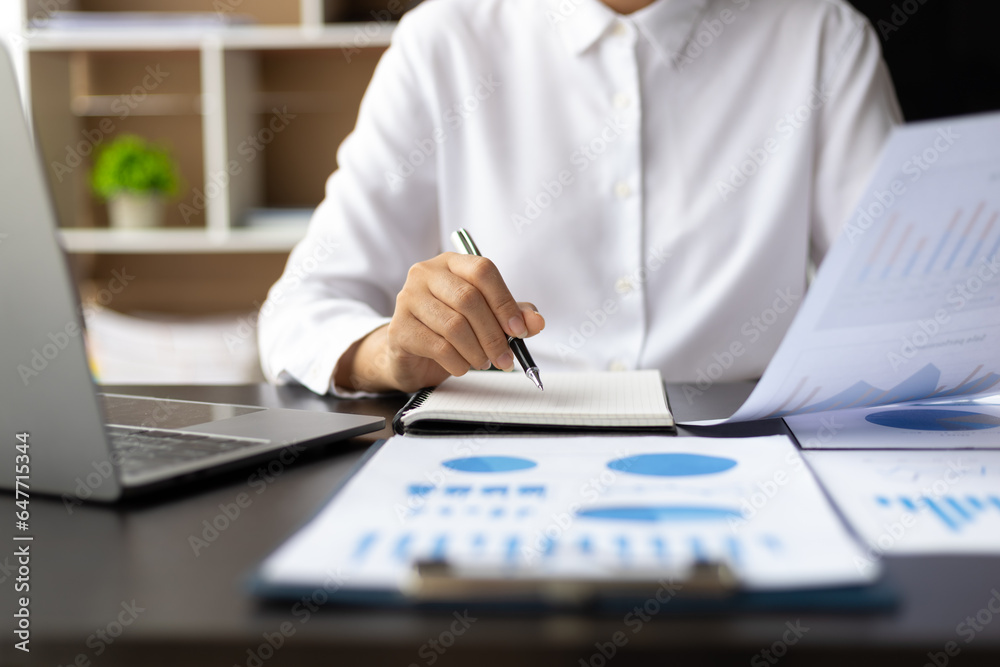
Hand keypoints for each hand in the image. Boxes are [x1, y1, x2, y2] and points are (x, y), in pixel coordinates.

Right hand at [336, 252, 544, 392]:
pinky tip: (462, 367)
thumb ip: (512, 315)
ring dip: (477, 351)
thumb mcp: (485, 318)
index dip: (504, 302)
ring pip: (454, 325)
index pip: (482, 271)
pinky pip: (437, 346)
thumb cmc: (449, 329)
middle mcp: (426, 274)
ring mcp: (408, 299)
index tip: (520, 330)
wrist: (410, 354)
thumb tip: (536, 321)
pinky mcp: (399, 328)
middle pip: (469, 299)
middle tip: (505, 358)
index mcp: (451, 263)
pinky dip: (457, 362)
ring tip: (484, 363)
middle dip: (493, 334)